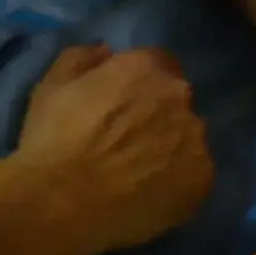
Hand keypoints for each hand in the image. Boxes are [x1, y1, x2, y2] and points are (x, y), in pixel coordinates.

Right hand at [18, 45, 212, 250]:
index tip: (124, 104)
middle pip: (177, 102)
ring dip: (172, 147)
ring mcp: (196, 141)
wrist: (63, 204)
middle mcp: (180, 98)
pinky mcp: (203, 180)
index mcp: (147, 69)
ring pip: (189, 139)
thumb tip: (106, 51)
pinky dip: (179, 181)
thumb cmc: (53, 141)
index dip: (141, 83)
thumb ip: (83, 57)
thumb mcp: (53, 85)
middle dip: (159, 114)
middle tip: (129, 141)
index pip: (159, 63)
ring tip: (140, 172)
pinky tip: (152, 193)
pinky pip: (195, 174)